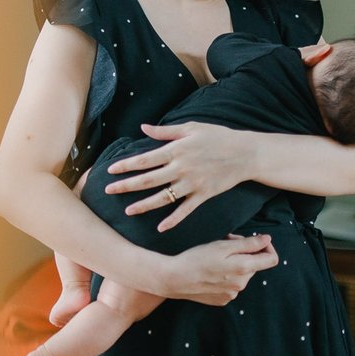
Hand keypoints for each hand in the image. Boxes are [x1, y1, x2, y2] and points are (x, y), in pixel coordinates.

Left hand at [105, 122, 255, 230]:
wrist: (245, 153)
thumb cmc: (217, 136)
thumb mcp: (191, 128)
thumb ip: (165, 131)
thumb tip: (143, 128)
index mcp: (176, 150)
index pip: (144, 160)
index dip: (126, 165)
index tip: (110, 170)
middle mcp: (181, 168)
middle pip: (148, 180)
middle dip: (126, 186)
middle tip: (108, 191)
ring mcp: (192, 184)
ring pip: (163, 198)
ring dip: (144, 205)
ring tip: (128, 211)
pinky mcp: (203, 195)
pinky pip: (185, 210)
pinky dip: (173, 220)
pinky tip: (160, 228)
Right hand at [154, 233, 276, 304]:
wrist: (174, 279)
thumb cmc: (196, 259)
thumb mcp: (222, 246)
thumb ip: (248, 244)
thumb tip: (267, 240)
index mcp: (244, 269)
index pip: (272, 259)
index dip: (266, 246)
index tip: (255, 240)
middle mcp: (242, 285)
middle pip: (254, 264)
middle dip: (243, 252)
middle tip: (223, 242)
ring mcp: (232, 294)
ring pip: (241, 274)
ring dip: (233, 263)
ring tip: (213, 257)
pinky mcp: (222, 300)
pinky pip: (231, 284)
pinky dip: (225, 275)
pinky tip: (210, 271)